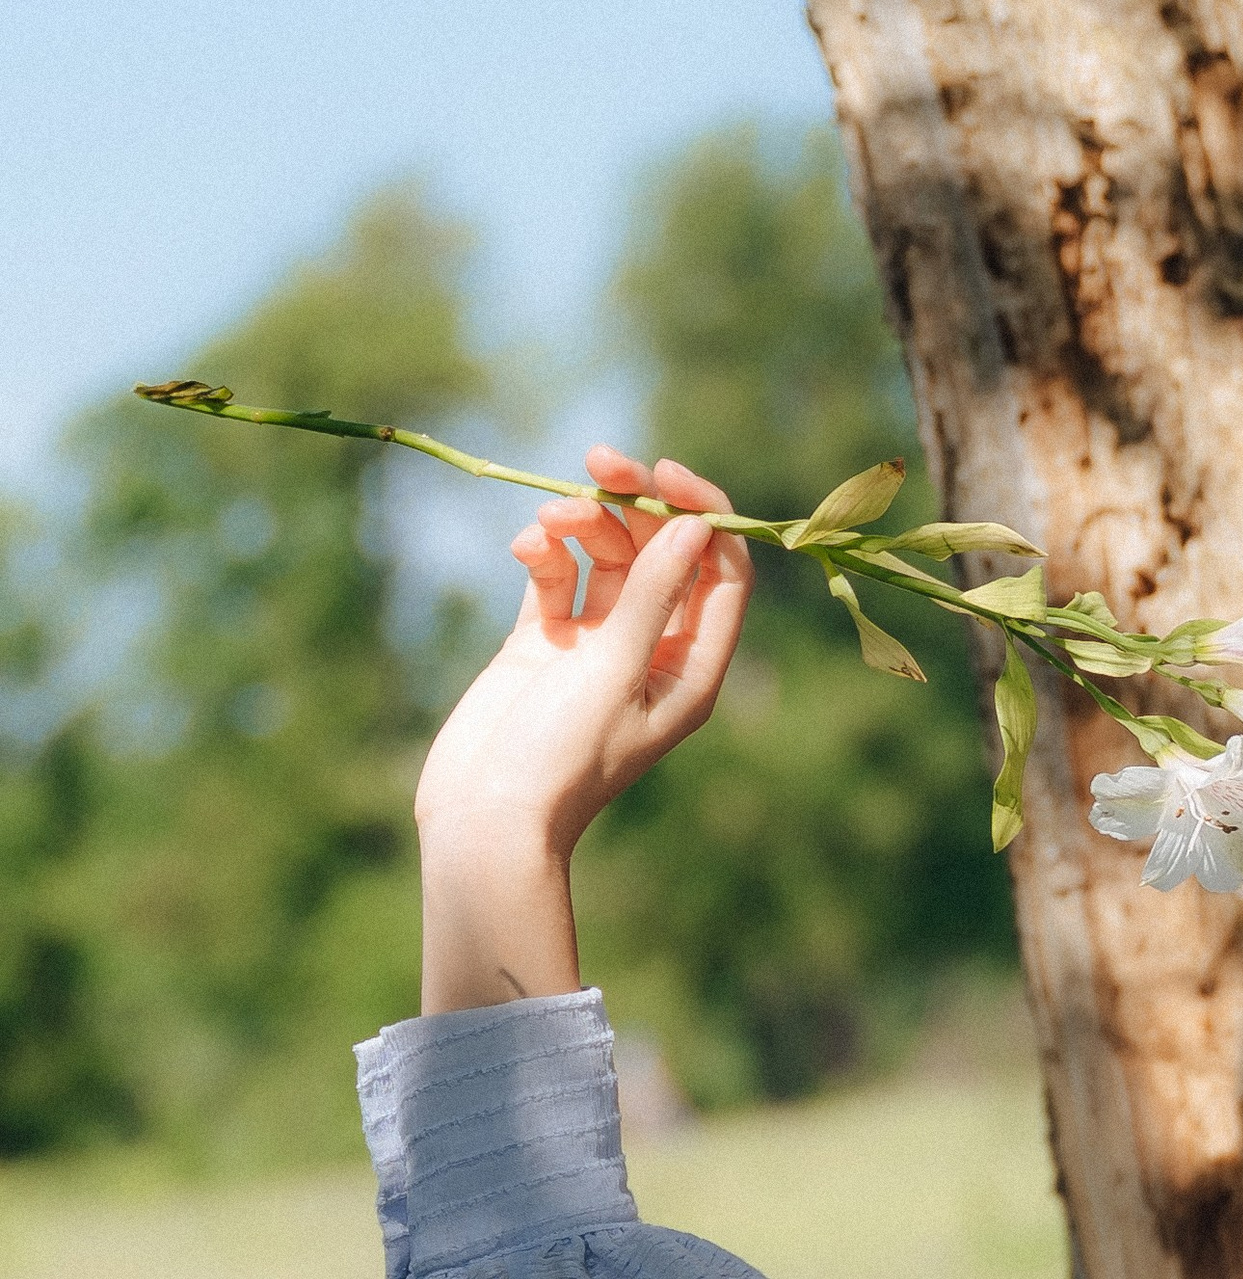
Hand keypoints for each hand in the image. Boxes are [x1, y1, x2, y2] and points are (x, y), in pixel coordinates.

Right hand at [414, 447, 750, 1011]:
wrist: (485, 818)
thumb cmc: (562, 756)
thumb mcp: (616, 668)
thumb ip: (655, 592)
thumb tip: (697, 524)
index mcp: (691, 666)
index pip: (721, 572)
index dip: (702, 514)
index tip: (662, 473)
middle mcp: (651, 651)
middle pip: (662, 551)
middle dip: (634, 501)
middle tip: (599, 459)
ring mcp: (597, 645)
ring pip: (606, 555)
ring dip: (581, 522)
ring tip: (547, 519)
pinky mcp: (543, 643)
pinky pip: (556, 576)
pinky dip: (544, 553)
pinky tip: (524, 549)